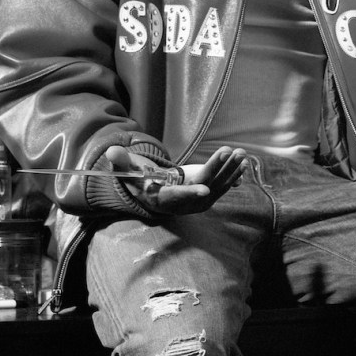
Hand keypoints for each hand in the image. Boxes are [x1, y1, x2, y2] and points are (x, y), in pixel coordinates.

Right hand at [99, 144, 247, 212]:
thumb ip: (121, 163)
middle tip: (229, 152)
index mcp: (164, 199)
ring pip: (218, 186)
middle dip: (217, 169)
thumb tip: (111, 151)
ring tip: (241, 153)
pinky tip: (243, 162)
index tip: (205, 190)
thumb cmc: (140, 183)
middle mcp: (185, 203)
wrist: (155, 198)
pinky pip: (223, 186)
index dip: (191, 193)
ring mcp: (198, 202)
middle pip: (204, 186)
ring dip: (231, 170)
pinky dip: (234, 174)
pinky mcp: (208, 197)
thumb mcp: (128, 174)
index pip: (178, 196)